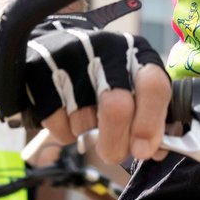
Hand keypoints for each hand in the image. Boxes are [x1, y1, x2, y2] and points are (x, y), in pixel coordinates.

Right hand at [18, 13, 169, 166]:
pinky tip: (66, 112)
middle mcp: (108, 49)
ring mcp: (72, 57)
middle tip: (113, 154)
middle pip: (116, 108)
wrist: (57, 45)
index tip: (143, 151)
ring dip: (87, 134)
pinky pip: (58, 125)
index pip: (153, 86)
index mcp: (138, 54)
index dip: (150, 124)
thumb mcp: (135, 84)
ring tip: (86, 116)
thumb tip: (157, 151)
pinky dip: (65, 132)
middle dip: (115, 143)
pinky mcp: (42, 71)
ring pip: (84, 123)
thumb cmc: (106, 74)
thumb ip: (151, 116)